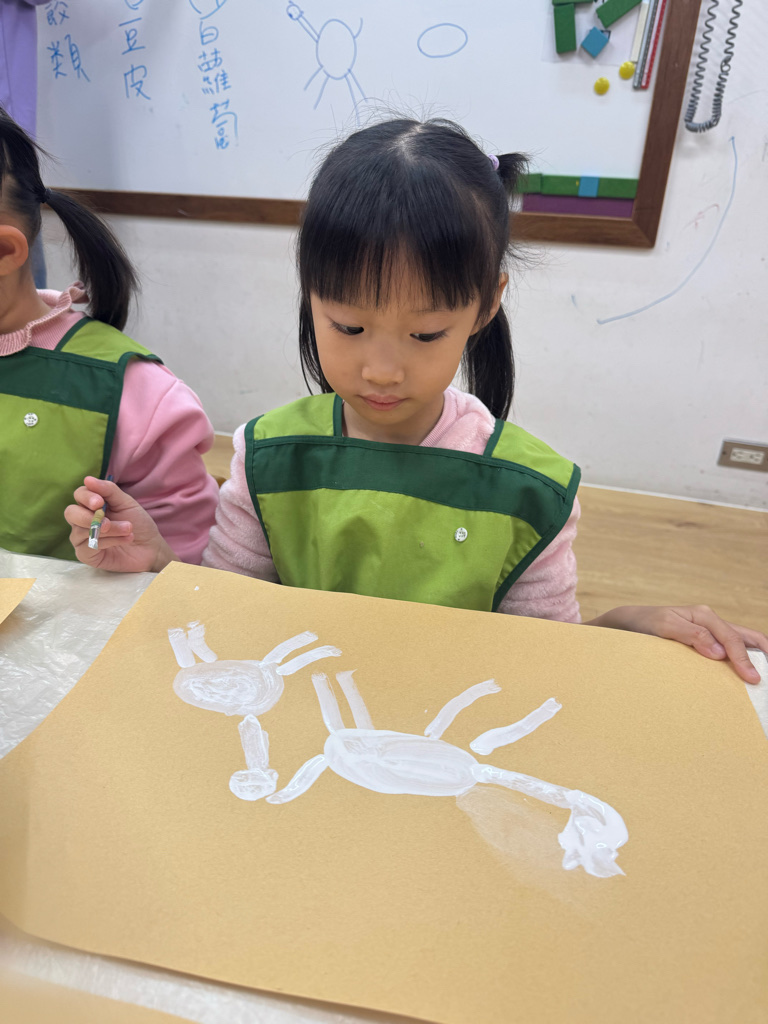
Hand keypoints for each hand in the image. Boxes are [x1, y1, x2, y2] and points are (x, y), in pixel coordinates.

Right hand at [64, 476, 175, 572]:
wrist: (150, 547)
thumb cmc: (138, 523)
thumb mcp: (126, 503)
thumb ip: (108, 490)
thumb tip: (87, 479)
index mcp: (91, 505)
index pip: (79, 495)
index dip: (86, 497)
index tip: (99, 503)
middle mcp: (82, 520)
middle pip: (71, 513)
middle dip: (89, 517)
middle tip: (108, 523)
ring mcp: (82, 538)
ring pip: (82, 531)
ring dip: (109, 530)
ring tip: (128, 529)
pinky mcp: (86, 555)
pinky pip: (88, 547)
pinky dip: (109, 542)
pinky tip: (125, 540)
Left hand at [588, 605, 766, 683]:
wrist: (628, 623)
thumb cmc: (644, 623)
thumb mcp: (664, 626)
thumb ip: (692, 635)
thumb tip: (718, 652)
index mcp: (704, 615)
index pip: (731, 638)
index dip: (744, 659)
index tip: (753, 679)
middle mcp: (709, 621)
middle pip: (745, 637)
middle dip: (761, 654)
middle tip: (764, 677)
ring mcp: (707, 630)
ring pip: (739, 642)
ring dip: (752, 656)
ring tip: (759, 674)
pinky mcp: (703, 640)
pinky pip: (727, 648)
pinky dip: (739, 658)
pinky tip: (742, 671)